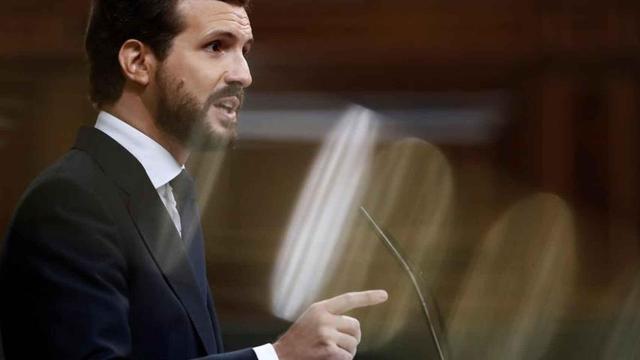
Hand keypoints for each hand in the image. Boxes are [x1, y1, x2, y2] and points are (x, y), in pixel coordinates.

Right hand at [273, 290, 387, 359]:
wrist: (281, 356)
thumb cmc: (298, 339)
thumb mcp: (311, 319)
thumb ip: (330, 316)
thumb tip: (354, 326)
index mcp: (320, 308)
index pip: (348, 299)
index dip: (368, 297)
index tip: (384, 295)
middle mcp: (324, 319)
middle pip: (355, 326)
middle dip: (353, 337)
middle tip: (340, 343)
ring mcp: (326, 334)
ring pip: (353, 343)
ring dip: (347, 351)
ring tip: (331, 351)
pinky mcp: (328, 350)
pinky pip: (348, 356)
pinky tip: (329, 358)